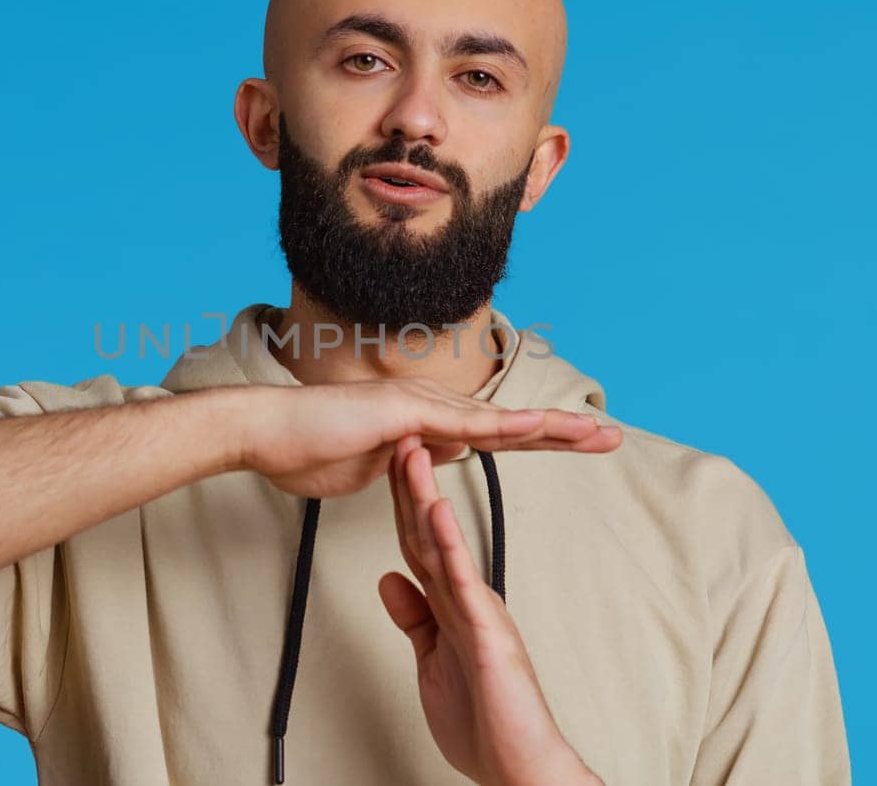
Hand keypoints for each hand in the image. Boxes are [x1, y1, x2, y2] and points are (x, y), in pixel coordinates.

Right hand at [236, 377, 621, 498]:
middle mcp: (431, 409)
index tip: (578, 445)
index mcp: (425, 426)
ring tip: (596, 433)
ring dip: (551, 427)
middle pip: (511, 424)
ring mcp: (420, 406)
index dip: (539, 441)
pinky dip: (506, 426)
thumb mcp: (370, 469)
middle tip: (612, 436)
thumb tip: (428, 464)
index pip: (496, 436)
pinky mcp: (406, 414)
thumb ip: (405, 465)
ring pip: (499, 420)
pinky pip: (465, 425)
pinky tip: (541, 428)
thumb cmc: (303, 452)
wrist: (264, 433)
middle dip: (563, 431)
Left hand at [379, 435, 605, 785]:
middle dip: (408, 484)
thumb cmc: (483, 721)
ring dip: (424, 496)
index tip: (382, 462)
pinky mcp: (488, 630)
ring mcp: (478, 610)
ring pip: (443, 544)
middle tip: (394, 432)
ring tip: (411, 451)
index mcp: (451, 604)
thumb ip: (414, 619)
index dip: (397, 503)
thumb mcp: (431, 661)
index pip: (416, 542)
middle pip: (426, 531)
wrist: (517, 765)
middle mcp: (466, 597)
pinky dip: (447, 543)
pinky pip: (461, 580)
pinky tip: (435, 509)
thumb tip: (390, 581)